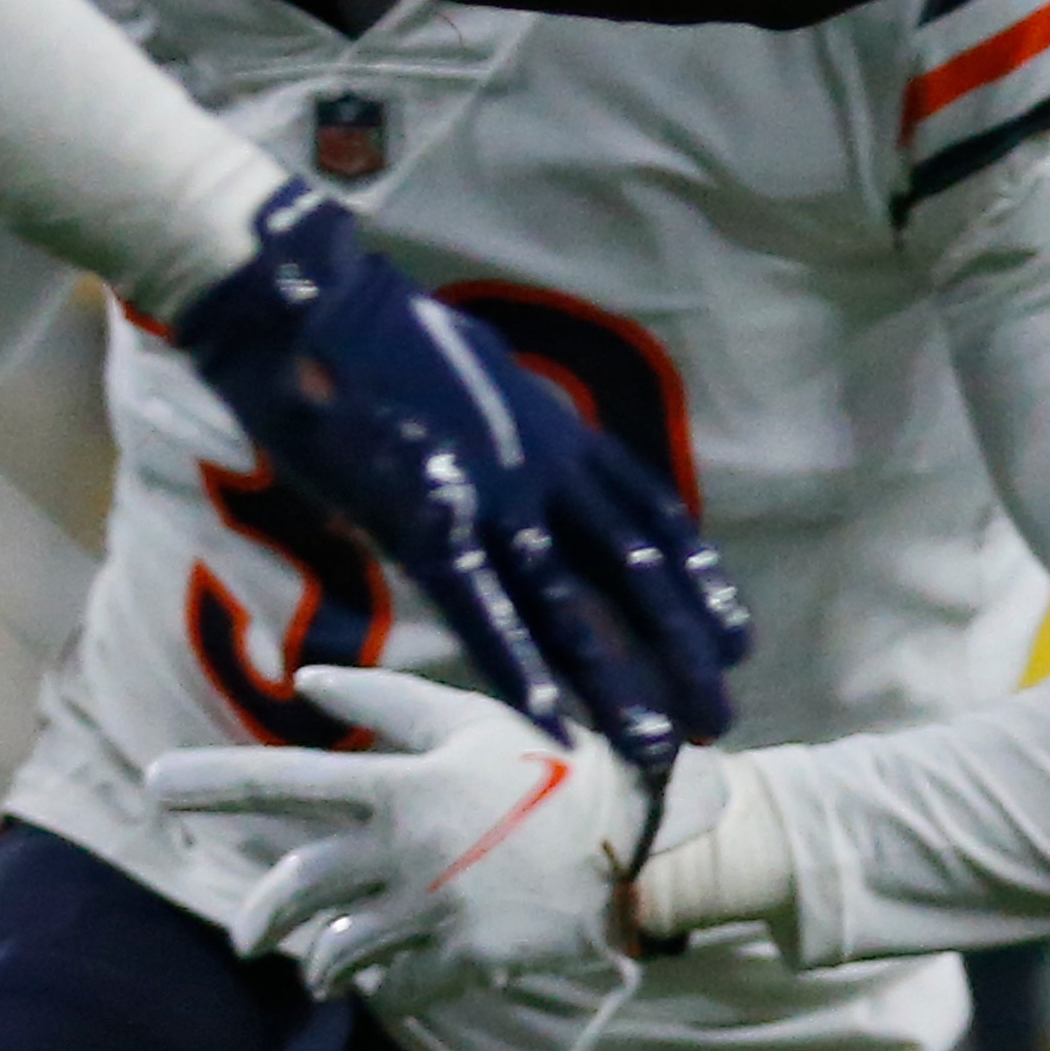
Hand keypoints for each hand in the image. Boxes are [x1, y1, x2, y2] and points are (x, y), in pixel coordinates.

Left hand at [147, 667, 726, 1000]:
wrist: (638, 839)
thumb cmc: (551, 763)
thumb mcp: (471, 718)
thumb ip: (385, 698)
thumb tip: (305, 679)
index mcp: (398, 786)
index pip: (285, 782)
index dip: (215, 784)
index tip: (154, 785)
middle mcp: (401, 854)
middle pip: (294, 893)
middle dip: (258, 919)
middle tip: (246, 937)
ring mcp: (430, 914)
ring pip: (338, 955)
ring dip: (321, 962)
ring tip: (322, 964)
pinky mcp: (463, 962)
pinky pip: (395, 991)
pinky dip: (381, 990)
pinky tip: (385, 982)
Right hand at [172, 189, 744, 768]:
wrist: (311, 303)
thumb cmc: (382, 342)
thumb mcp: (482, 380)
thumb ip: (514, 433)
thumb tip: (530, 463)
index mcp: (557, 430)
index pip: (651, 516)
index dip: (699, 581)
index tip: (737, 639)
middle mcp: (543, 464)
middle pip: (633, 570)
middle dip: (682, 649)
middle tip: (720, 719)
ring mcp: (489, 493)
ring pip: (571, 605)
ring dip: (616, 682)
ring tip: (658, 747)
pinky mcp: (423, 520)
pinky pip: (481, 609)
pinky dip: (520, 669)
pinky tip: (552, 723)